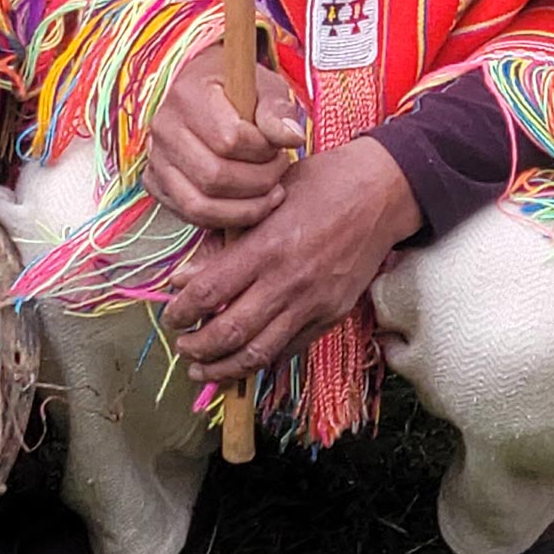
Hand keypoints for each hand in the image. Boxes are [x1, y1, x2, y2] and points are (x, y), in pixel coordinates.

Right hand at [143, 44, 307, 232]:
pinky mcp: (155, 181)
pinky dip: (224, 218)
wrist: (207, 93)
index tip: (278, 147)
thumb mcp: (266, 88)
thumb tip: (292, 138)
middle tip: (278, 170)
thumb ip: (278, 112)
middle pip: (213, 176)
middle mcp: (164, 127)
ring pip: (198, 204)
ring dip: (244, 208)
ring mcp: (155, 157)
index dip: (262, 151)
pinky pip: (188, 215)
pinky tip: (248, 204)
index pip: (229, 139)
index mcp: (189, 95)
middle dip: (258, 182)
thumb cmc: (241, 89)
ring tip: (269, 192)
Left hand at [162, 138, 421, 383]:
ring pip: (259, 352)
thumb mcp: (267, 199)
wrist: (382, 193)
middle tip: (183, 346)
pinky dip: (262, 360)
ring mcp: (313, 302)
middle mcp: (289, 281)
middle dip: (197, 347)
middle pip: (230, 331)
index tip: (171, 316)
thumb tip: (188, 278)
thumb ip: (227, 239)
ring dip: (224, 367)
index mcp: (268, 246)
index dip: (182, 311)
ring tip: (203, 369)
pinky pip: (290, 348)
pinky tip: (242, 361)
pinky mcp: (332, 314)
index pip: (210, 292)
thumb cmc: (322, 184)